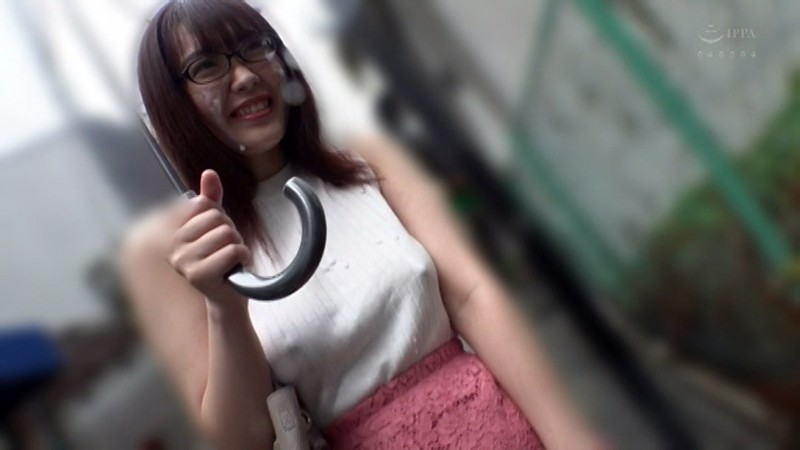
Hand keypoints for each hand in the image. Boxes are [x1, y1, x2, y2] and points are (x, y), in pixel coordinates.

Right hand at [166, 169, 250, 303]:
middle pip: (215, 217)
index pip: (202, 203)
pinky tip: (236, 266)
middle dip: (229, 230)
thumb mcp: (213, 224)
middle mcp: (170, 245)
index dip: (217, 214)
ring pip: (226, 233)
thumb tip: (209, 173)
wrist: (227, 294)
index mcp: (169, 229)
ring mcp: (182, 261)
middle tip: (224, 248)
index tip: (214, 233)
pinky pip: (233, 251)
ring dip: (237, 244)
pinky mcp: (198, 275)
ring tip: (229, 258)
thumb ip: (210, 198)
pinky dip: (243, 256)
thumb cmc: (219, 256)